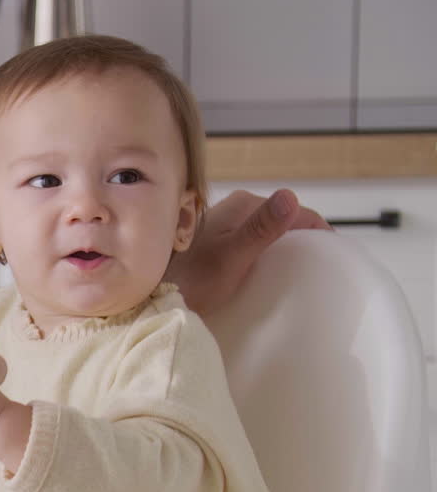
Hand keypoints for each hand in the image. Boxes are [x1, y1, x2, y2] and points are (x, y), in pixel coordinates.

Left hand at [167, 188, 329, 314]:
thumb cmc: (192, 279)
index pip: (297, 212)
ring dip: (284, 248)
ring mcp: (226, 223)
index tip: (334, 258)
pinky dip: (267, 254)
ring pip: (270, 232)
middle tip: (317, 269)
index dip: (319, 233)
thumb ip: (261, 228)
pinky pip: (254, 242)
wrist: (155, 294)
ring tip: (296, 273)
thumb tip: (290, 196)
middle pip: (284, 221)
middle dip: (303, 241)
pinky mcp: (219, 240)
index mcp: (243, 204)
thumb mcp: (233, 256)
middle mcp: (235, 207)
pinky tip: (268, 273)